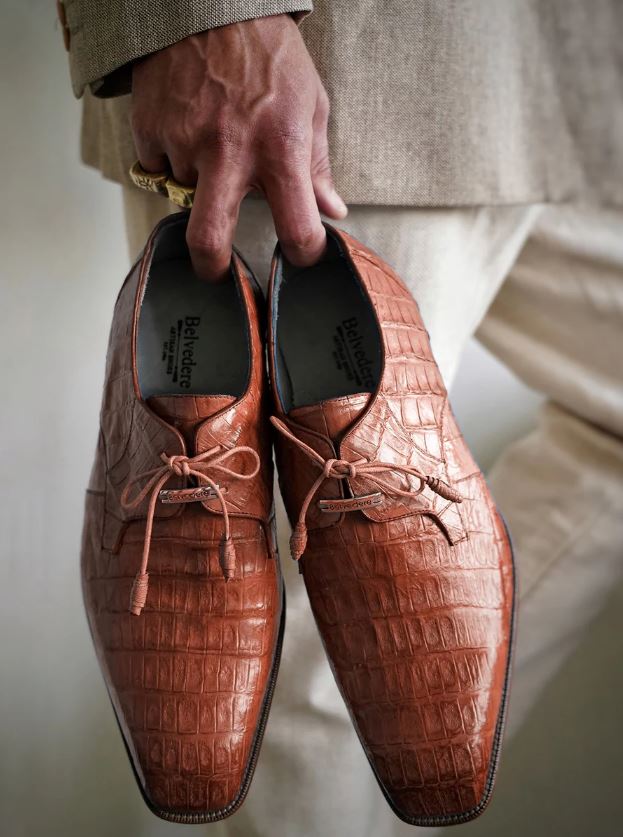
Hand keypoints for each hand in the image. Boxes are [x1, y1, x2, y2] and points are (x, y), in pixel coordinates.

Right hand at [131, 14, 346, 280]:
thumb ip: (317, 164)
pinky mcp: (150, 128)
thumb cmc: (267, 51)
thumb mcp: (310, 102)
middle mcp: (228, 151)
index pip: (296, 227)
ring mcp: (183, 141)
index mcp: (279, 148)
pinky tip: (188, 127)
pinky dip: (173, 157)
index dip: (303, 252)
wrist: (209, 1)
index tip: (301, 255)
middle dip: (212, 267)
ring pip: (185, 194)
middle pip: (208, 239)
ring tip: (213, 141)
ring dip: (200, 182)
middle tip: (218, 271)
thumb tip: (331, 210)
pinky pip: (159, 166)